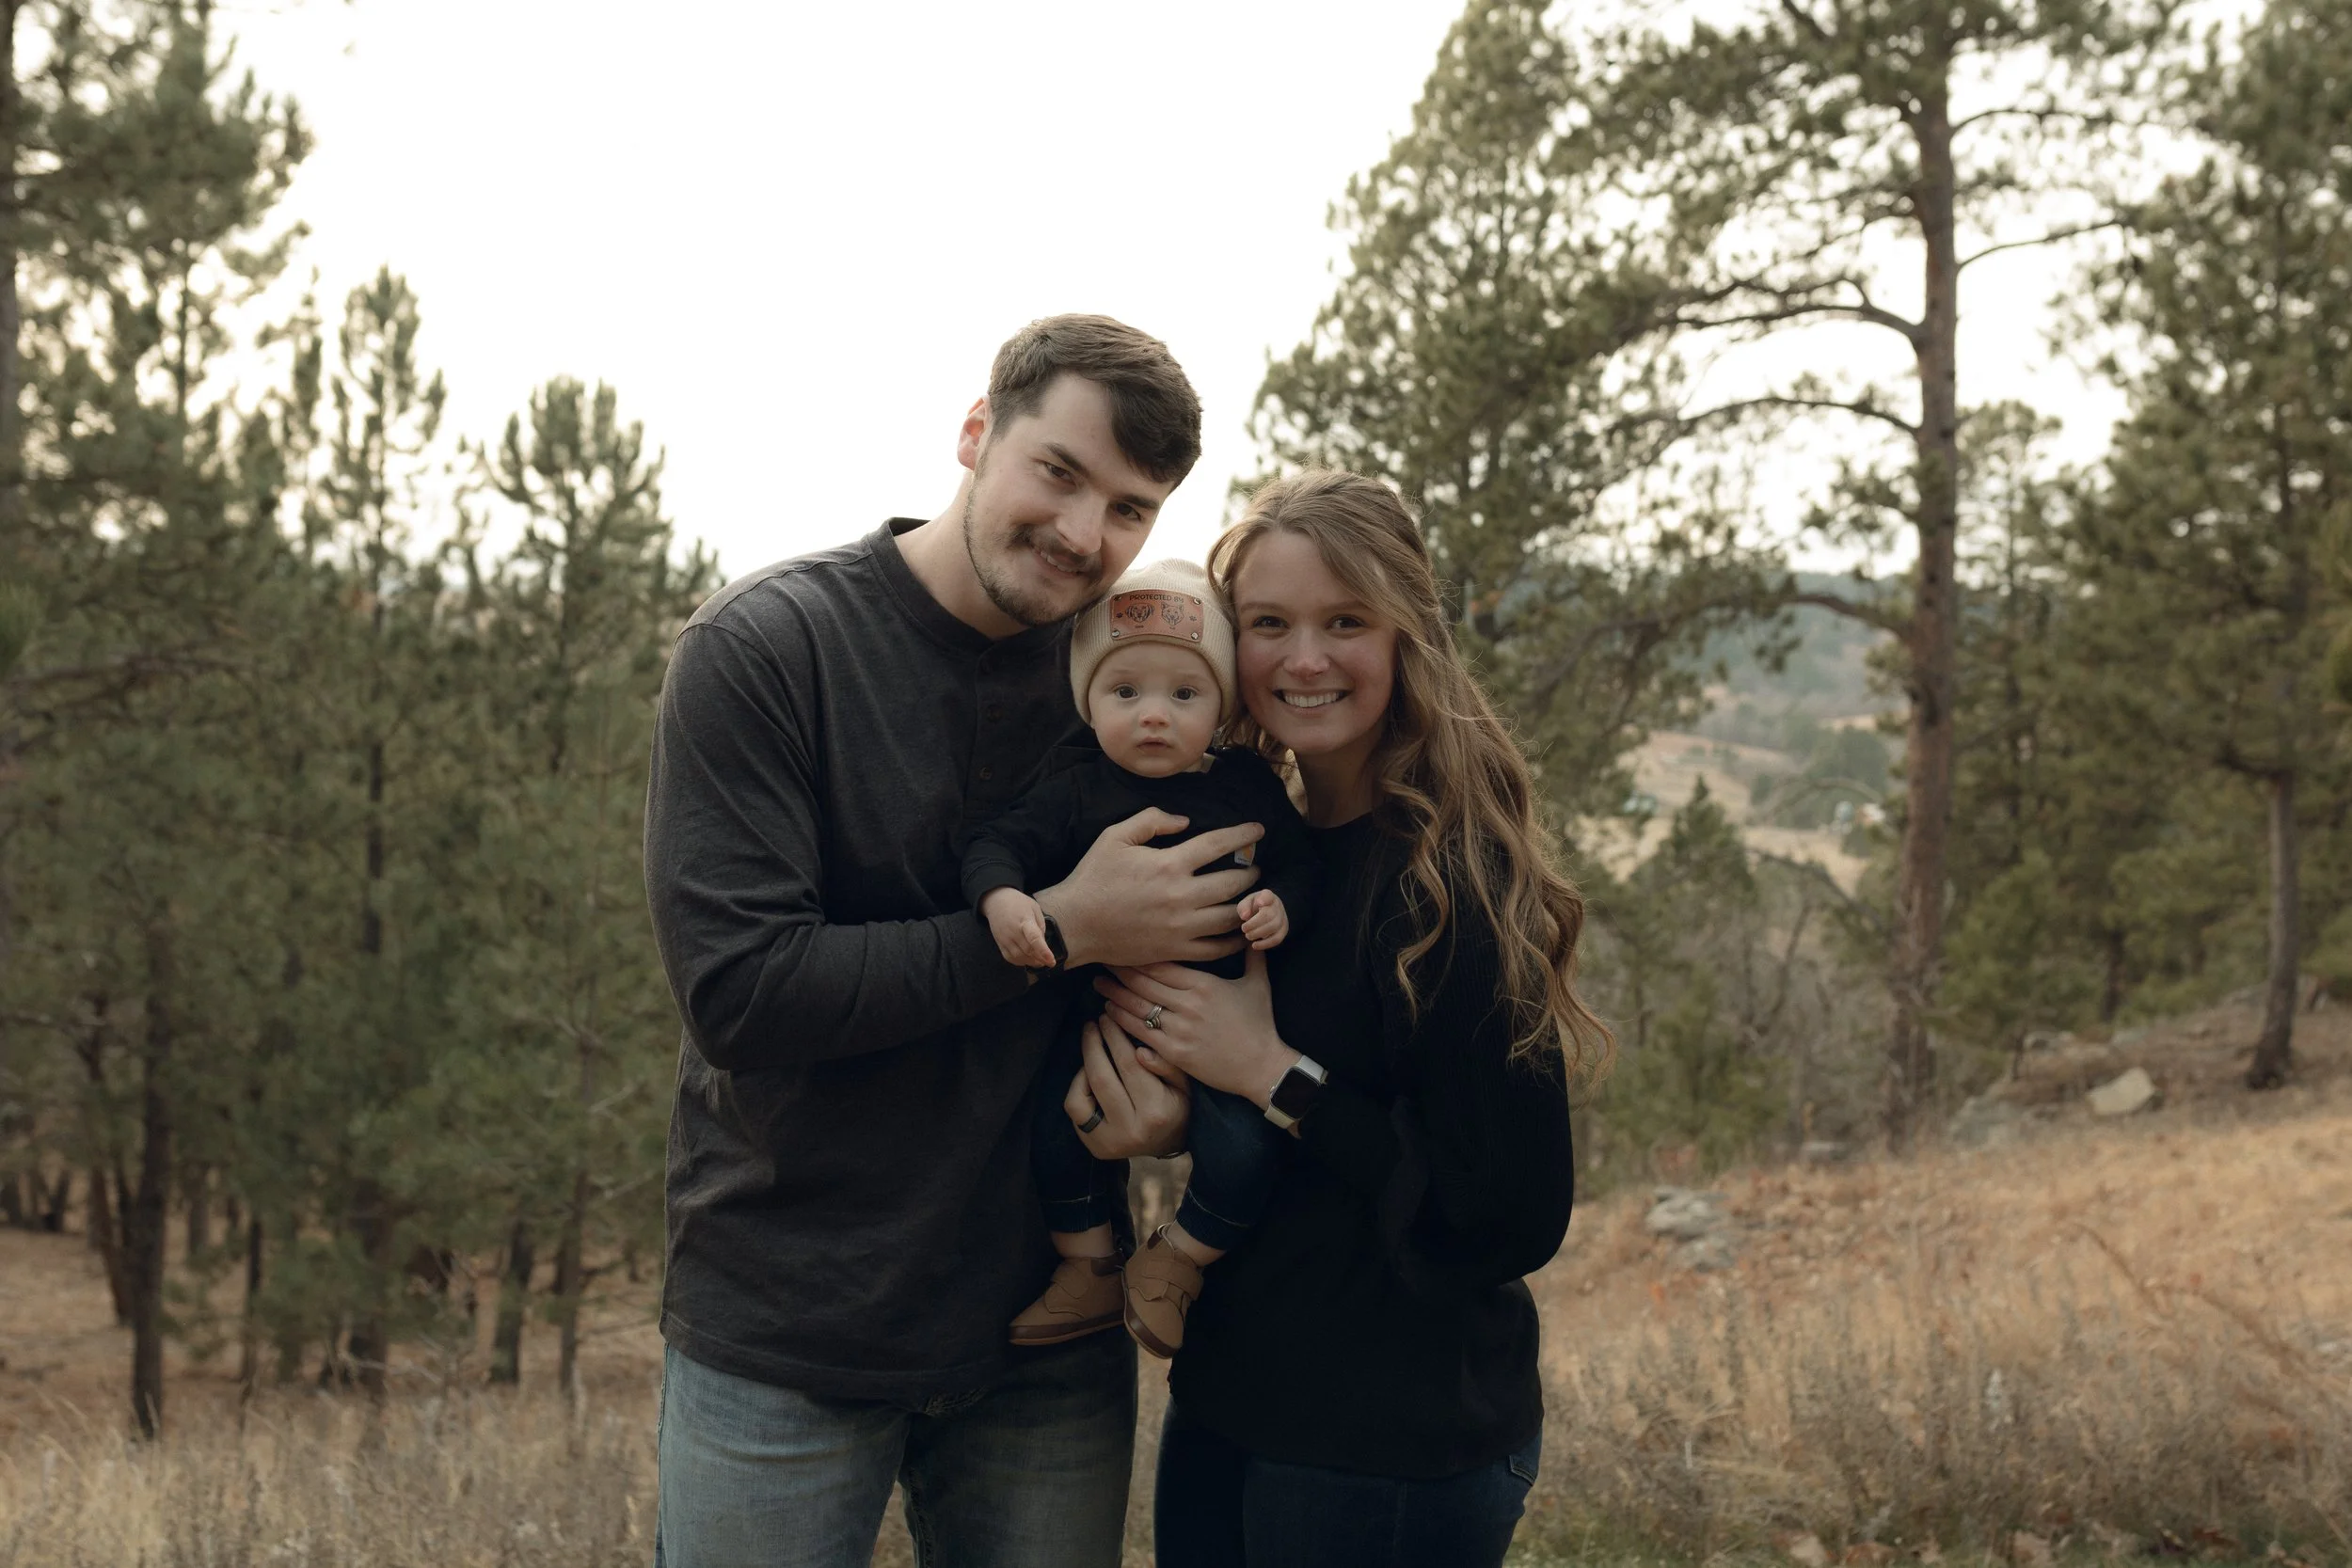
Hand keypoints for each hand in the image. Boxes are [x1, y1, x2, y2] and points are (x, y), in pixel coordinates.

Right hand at [980, 887, 1053, 968]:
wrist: (996, 901)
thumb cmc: (1019, 903)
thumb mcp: (1035, 909)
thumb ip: (1040, 926)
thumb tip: (1043, 944)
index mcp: (1025, 921)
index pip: (1034, 938)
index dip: (1043, 951)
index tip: (1051, 960)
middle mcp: (1013, 931)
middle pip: (1028, 950)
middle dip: (1040, 959)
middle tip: (1049, 961)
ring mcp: (1005, 938)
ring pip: (1019, 957)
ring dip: (1031, 962)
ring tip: (1040, 962)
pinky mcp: (999, 943)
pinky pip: (1009, 958)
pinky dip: (1019, 962)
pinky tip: (1027, 960)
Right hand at [1034, 808, 1260, 968]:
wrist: (1074, 924)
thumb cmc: (1093, 878)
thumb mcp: (1115, 836)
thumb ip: (1152, 820)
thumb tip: (1185, 821)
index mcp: (1168, 864)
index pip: (1219, 844)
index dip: (1244, 834)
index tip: (1259, 829)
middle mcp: (1181, 896)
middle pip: (1234, 882)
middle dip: (1252, 871)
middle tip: (1256, 867)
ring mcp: (1181, 927)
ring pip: (1231, 916)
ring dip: (1248, 904)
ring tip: (1252, 897)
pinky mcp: (1176, 951)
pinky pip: (1217, 949)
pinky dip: (1235, 939)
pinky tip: (1240, 931)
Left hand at [1065, 1014, 1191, 1158]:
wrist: (1167, 1145)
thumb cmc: (1176, 1107)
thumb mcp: (1183, 1084)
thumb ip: (1165, 1064)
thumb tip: (1140, 1049)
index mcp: (1156, 1111)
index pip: (1129, 1065)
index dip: (1115, 1036)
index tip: (1109, 1017)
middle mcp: (1131, 1129)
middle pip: (1102, 1077)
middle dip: (1094, 1044)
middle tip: (1093, 1023)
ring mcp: (1109, 1140)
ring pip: (1082, 1095)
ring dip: (1084, 1063)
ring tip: (1091, 1043)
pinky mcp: (1094, 1146)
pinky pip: (1075, 1108)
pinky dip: (1077, 1086)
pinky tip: (1087, 1073)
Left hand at [1096, 951, 1298, 1105]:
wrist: (1262, 1066)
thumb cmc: (1260, 1024)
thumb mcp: (1258, 984)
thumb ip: (1252, 956)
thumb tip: (1250, 931)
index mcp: (1205, 984)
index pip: (1163, 965)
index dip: (1139, 955)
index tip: (1122, 945)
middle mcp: (1190, 1005)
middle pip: (1144, 983)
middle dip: (1120, 971)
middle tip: (1101, 960)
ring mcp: (1181, 1030)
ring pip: (1138, 1008)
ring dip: (1115, 995)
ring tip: (1099, 985)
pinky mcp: (1175, 1053)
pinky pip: (1141, 1034)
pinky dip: (1122, 1022)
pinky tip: (1109, 1014)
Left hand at [1237, 889, 1287, 949]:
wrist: (1265, 913)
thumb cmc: (1253, 907)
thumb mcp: (1246, 903)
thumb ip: (1244, 907)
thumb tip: (1244, 916)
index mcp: (1267, 896)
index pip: (1268, 896)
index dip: (1264, 899)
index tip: (1259, 903)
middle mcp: (1277, 906)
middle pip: (1269, 915)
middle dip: (1254, 924)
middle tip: (1243, 928)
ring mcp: (1283, 918)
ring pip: (1274, 927)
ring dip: (1258, 933)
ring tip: (1248, 935)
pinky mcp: (1283, 930)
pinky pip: (1277, 939)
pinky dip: (1265, 944)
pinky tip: (1254, 945)